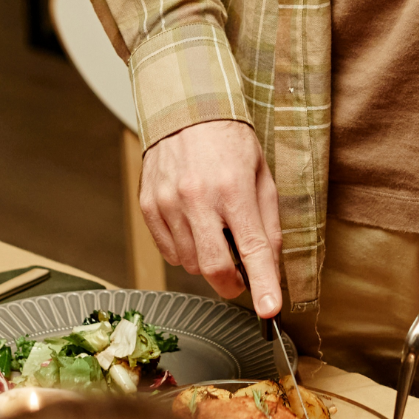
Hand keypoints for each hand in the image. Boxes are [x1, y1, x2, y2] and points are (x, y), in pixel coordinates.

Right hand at [140, 120, 281, 315]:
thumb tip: (269, 270)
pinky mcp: (149, 206)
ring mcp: (168, 203)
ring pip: (190, 264)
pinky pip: (170, 252)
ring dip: (207, 262)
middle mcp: (197, 197)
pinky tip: (194, 226)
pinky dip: (186, 250)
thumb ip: (267, 226)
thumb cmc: (230, 144)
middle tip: (241, 276)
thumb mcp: (262, 179)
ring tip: (214, 232)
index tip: (268, 309)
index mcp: (233, 189)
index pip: (252, 249)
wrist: (186, 109)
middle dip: (231, 283)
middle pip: (213, 268)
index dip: (262, 285)